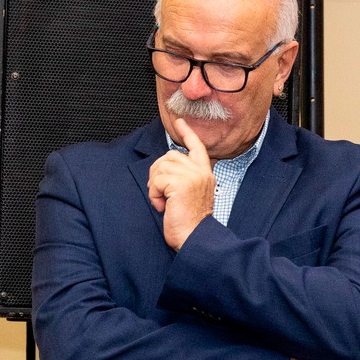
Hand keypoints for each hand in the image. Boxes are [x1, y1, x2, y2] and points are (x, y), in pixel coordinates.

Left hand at [148, 118, 214, 250]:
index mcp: (205, 174)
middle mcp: (201, 172)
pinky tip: (163, 206)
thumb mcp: (192, 194)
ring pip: (161, 167)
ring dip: (155, 186)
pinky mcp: (181, 183)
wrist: (196, 237)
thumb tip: (165, 166)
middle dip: (159, 173)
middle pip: (169, 156)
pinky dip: (154, 194)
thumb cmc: (191, 221)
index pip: (197, 147)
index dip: (187, 133)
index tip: (180, 122)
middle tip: (163, 194)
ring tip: (165, 202)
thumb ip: (185, 177)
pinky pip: (157, 180)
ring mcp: (192, 176)